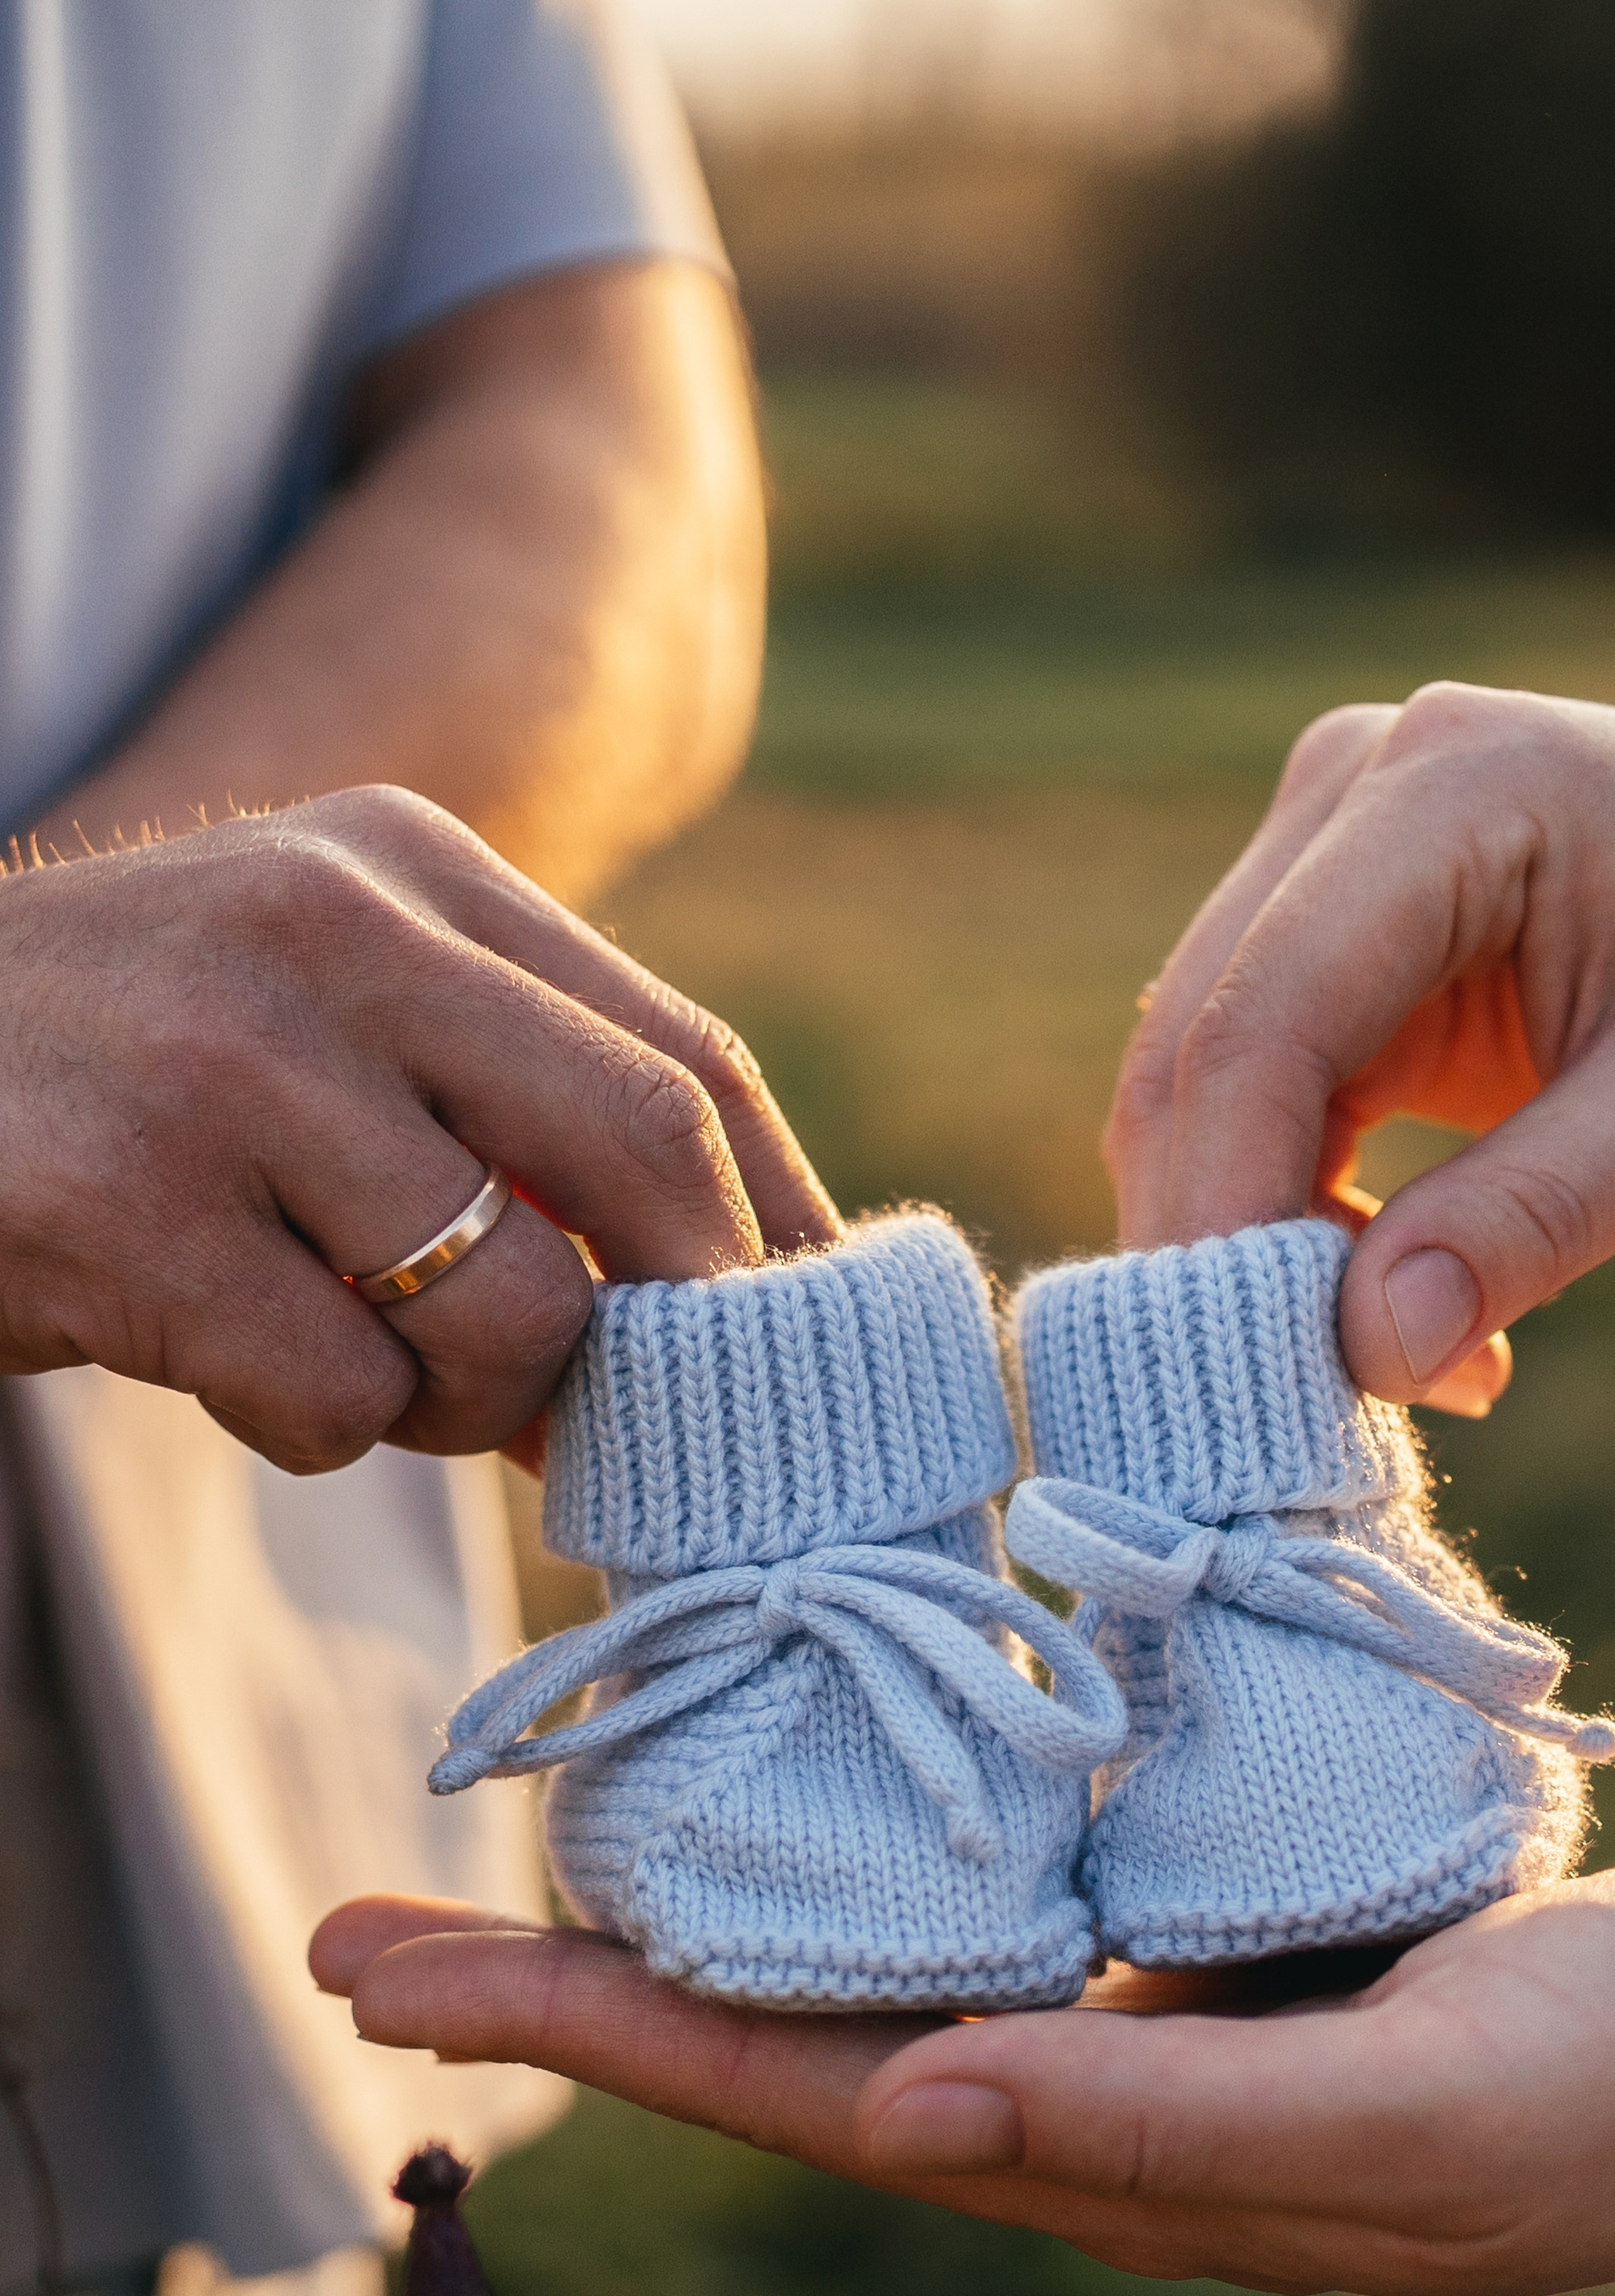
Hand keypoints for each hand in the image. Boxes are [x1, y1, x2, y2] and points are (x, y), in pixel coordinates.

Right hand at [0, 785, 838, 1471]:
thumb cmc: (124, 1075)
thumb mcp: (320, 1012)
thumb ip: (507, 1110)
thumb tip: (723, 1319)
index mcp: (410, 869)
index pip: (685, 1062)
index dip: (781, 1230)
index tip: (812, 1352)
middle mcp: (333, 930)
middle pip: (641, 1155)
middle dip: (676, 1326)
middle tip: (643, 1419)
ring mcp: (222, 1059)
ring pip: (503, 1311)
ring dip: (466, 1401)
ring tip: (361, 1362)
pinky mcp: (121, 1204)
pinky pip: (335, 1396)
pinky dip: (313, 1426)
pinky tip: (219, 1360)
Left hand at [309, 1856, 1614, 2295]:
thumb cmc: (1605, 2098)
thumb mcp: (1398, 2128)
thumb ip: (1153, 2127)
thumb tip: (894, 2115)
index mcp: (1090, 2156)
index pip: (785, 2091)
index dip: (586, 2031)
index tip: (397, 1968)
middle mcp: (1068, 2081)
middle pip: (776, 2018)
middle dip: (574, 1968)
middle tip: (380, 1905)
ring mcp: (1122, 1995)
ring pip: (866, 1930)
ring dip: (699, 1876)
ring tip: (548, 1797)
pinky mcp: (1191, 1910)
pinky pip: (992, 1857)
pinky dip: (873, 1802)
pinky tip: (810, 1725)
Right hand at [1103, 683, 1614, 1403]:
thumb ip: (1530, 1222)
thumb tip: (1368, 1350)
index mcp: (1456, 780)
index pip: (1269, 1013)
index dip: (1233, 1202)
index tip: (1249, 1372)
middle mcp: (1360, 786)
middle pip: (1204, 1043)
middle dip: (1227, 1239)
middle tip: (1298, 1410)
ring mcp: (1331, 849)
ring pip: (1203, 1080)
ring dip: (1254, 1240)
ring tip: (1392, 1368)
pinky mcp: (1331, 931)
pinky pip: (1255, 1095)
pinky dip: (1292, 1216)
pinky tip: (1396, 1309)